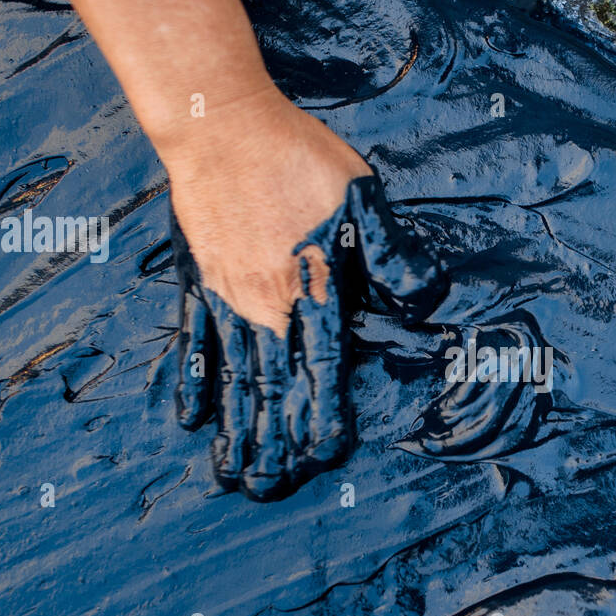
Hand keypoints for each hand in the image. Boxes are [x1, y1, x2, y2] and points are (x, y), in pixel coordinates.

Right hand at [166, 96, 445, 499]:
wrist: (221, 124)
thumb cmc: (298, 159)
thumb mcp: (364, 199)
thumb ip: (393, 255)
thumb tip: (426, 300)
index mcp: (312, 293)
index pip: (321, 373)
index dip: (323, 418)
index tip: (325, 457)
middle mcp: (266, 309)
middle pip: (271, 392)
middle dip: (273, 446)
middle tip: (271, 492)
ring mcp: (226, 300)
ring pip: (232, 380)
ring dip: (234, 432)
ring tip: (232, 476)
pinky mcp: (197, 283)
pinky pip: (192, 344)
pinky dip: (191, 383)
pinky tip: (189, 418)